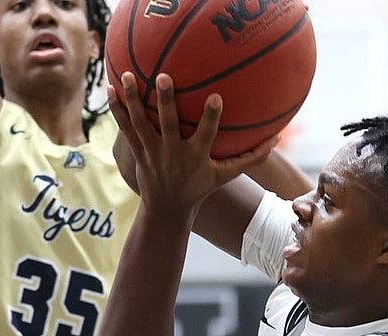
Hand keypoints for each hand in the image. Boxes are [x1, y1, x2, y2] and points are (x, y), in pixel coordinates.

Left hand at [108, 72, 272, 214]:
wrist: (167, 208)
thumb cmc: (200, 187)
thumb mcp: (226, 175)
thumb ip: (251, 157)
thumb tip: (277, 138)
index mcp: (196, 156)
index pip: (206, 134)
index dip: (211, 117)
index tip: (216, 98)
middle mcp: (173, 153)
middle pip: (168, 124)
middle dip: (166, 101)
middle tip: (164, 77)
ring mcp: (153, 152)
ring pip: (140, 123)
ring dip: (133, 100)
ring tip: (126, 76)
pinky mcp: (138, 152)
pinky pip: (125, 128)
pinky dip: (117, 110)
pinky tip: (109, 89)